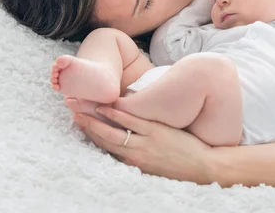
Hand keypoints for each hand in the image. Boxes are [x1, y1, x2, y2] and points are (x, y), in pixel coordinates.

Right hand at [72, 107, 213, 183]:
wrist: (202, 167)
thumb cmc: (179, 166)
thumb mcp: (153, 167)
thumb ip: (139, 156)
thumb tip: (128, 146)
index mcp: (133, 162)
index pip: (106, 147)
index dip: (90, 134)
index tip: (79, 123)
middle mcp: (134, 154)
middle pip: (103, 137)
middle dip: (86, 124)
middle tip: (72, 111)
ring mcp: (144, 142)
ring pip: (113, 129)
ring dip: (96, 118)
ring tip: (82, 106)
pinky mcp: (155, 132)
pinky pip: (132, 121)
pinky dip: (117, 113)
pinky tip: (107, 105)